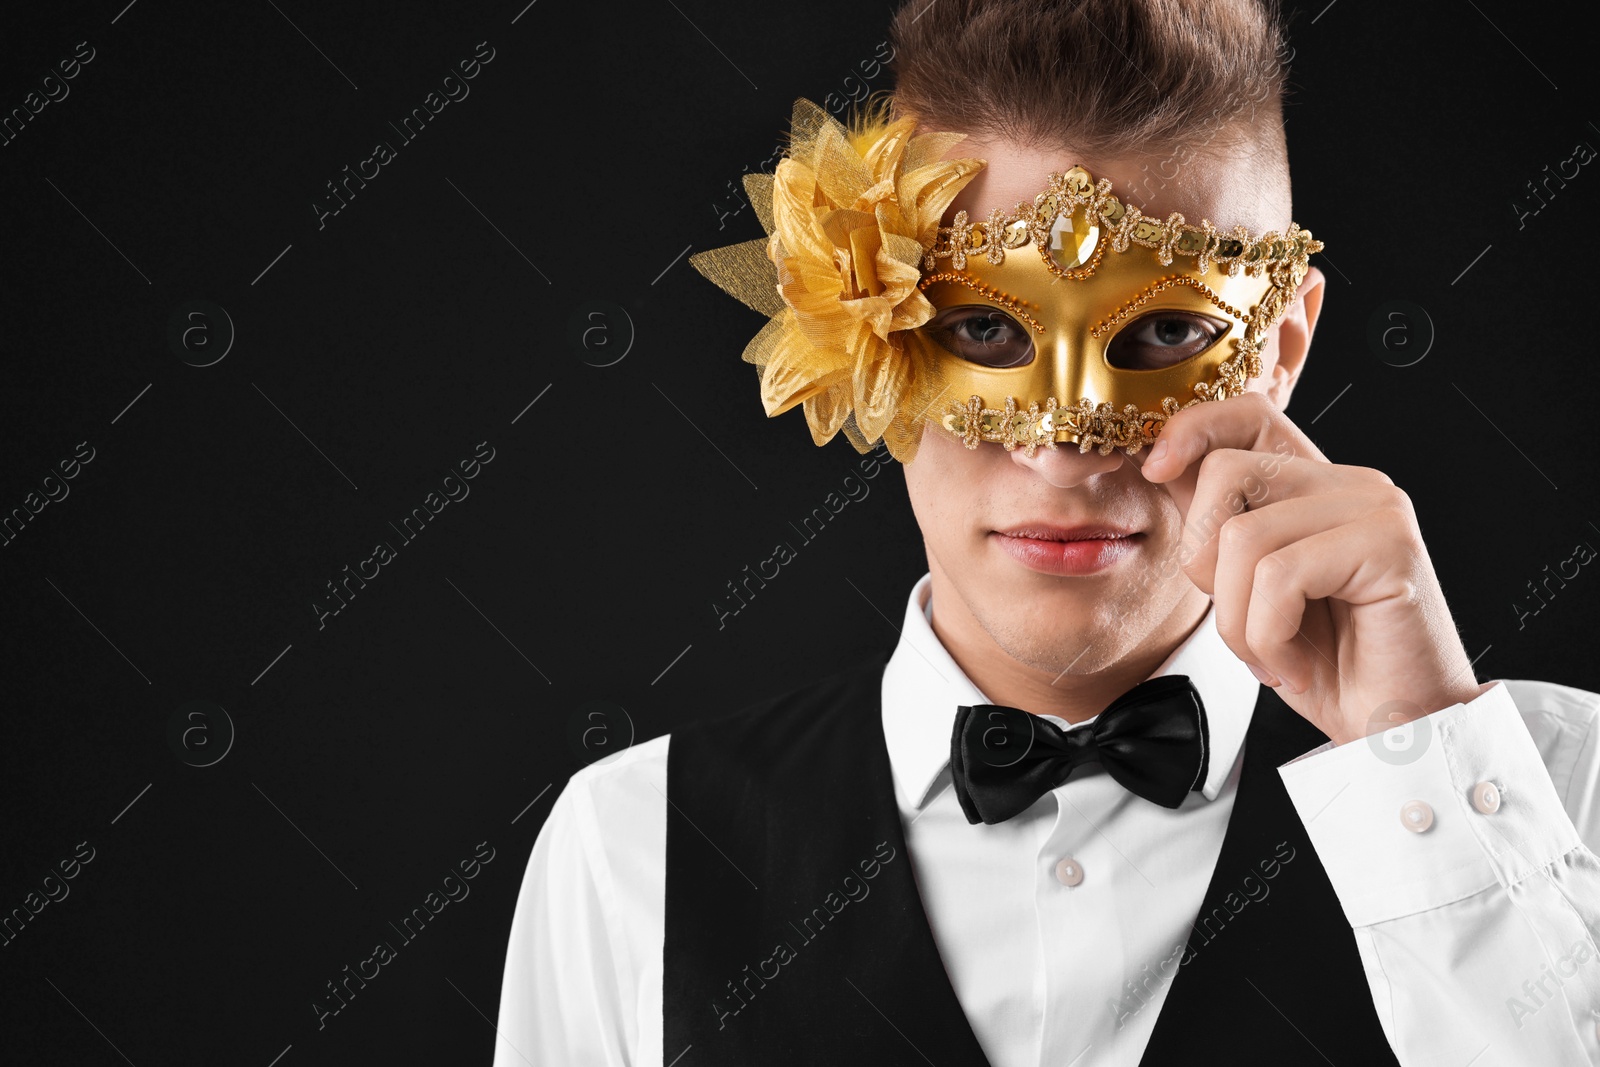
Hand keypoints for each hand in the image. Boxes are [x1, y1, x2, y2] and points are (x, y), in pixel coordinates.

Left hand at [1137, 390, 1492, 744]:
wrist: (1397, 734)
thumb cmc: (1326, 666)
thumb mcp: (1248, 590)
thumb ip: (1218, 529)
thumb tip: (1157, 468)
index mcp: (1315, 485)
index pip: (1248, 414)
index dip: (1191, 428)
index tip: (1153, 471)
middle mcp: (1350, 483)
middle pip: (1225, 472)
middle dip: (1204, 564)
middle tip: (1244, 627)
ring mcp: (1375, 509)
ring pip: (1243, 535)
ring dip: (1239, 620)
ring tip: (1274, 657)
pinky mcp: (1390, 546)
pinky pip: (1280, 575)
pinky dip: (1268, 635)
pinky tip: (1296, 667)